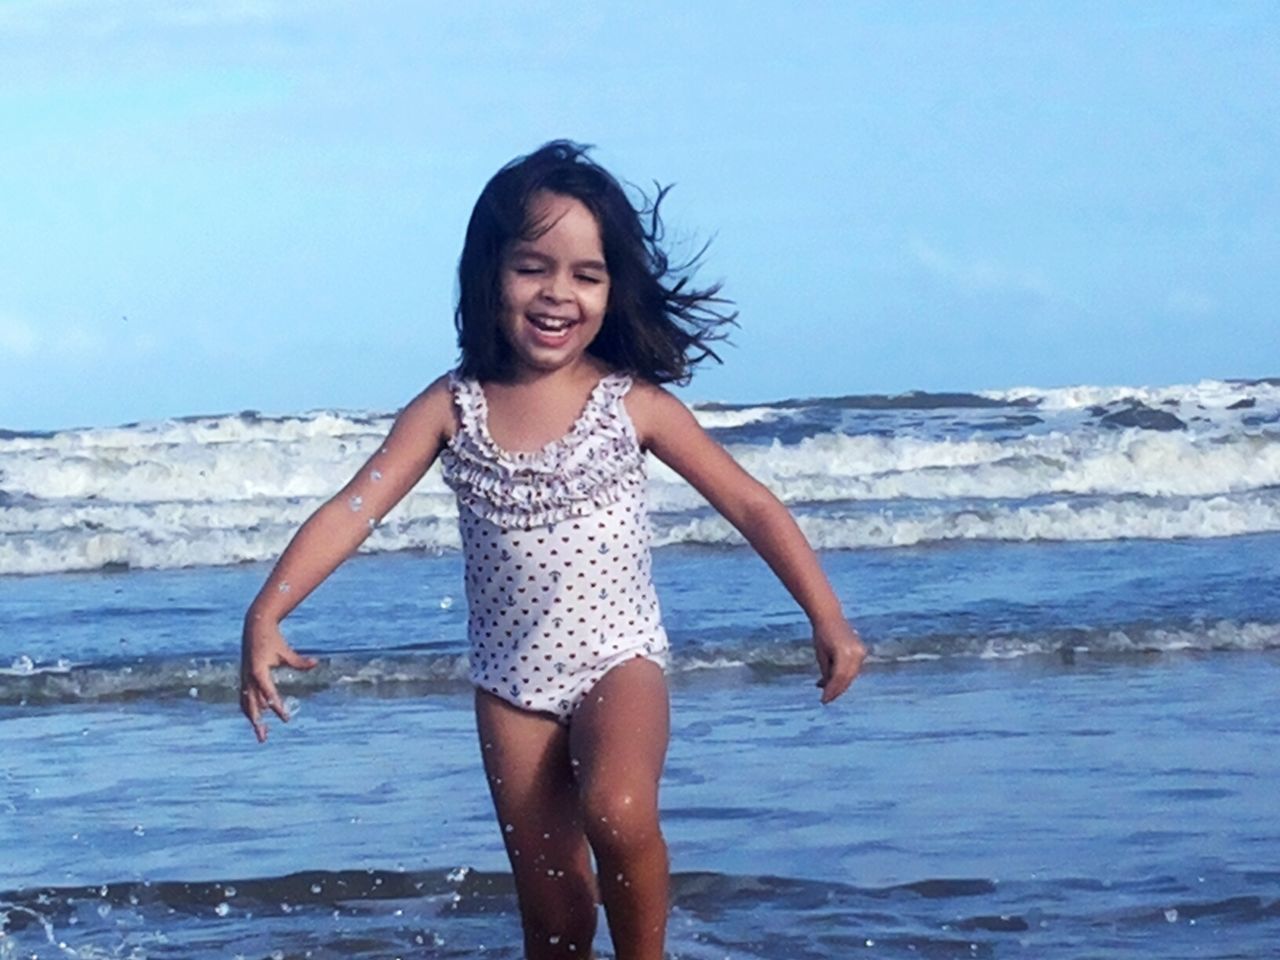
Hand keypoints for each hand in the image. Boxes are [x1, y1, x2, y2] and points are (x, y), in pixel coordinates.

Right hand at [240, 616, 317, 742]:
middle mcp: (248, 677)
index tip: (284, 717)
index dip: (276, 705)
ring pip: (246, 704)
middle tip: (265, 737)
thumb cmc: (273, 639)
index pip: (268, 692)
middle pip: (252, 704)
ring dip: (253, 719)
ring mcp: (244, 678)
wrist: (254, 626)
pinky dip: (250, 709)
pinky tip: (258, 719)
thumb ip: (299, 661)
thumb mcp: (286, 651)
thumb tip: (316, 663)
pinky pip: (244, 698)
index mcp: (258, 670)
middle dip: (258, 722)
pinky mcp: (243, 678)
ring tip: (261, 734)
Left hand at [813, 620, 865, 703]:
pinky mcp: (862, 651)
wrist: (830, 617)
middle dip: (836, 690)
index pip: (838, 677)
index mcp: (843, 652)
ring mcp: (861, 651)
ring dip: (840, 684)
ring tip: (827, 690)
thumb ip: (826, 672)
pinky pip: (853, 668)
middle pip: (847, 678)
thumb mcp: (821, 655)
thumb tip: (828, 688)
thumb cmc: (821, 635)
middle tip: (825, 699)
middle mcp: (856, 652)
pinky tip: (833, 680)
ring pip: (851, 675)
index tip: (823, 700)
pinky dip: (844, 675)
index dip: (831, 691)